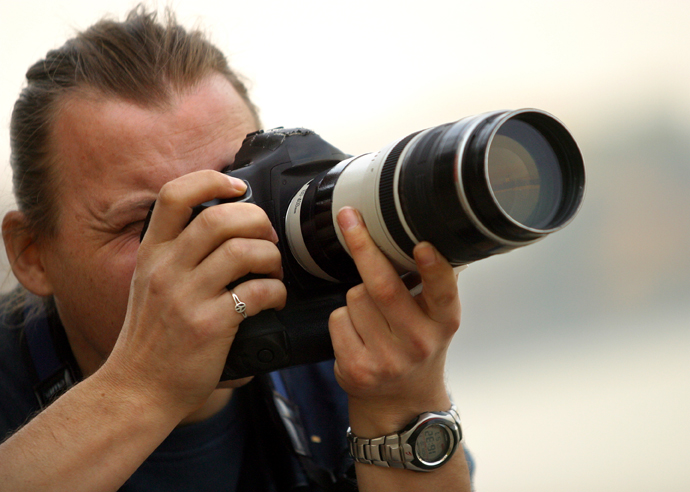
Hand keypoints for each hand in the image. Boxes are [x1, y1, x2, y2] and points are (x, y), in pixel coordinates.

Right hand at [103, 170, 285, 418]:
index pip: (174, 196)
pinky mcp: (209, 325)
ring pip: (243, 250)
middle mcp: (166, 269)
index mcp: (152, 254)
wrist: (136, 390)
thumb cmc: (151, 340)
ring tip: (274, 271)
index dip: (211, 181)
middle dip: (257, 220)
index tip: (238, 188)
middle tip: (267, 238)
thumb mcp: (150, 286)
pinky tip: (275, 300)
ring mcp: (186, 296)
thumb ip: (178, 257)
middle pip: (220, 217)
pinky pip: (257, 291)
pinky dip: (277, 291)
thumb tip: (230, 231)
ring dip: (271, 256)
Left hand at [329, 207, 460, 434]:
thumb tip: (424, 236)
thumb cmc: (417, 346)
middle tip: (349, 220)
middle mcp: (419, 342)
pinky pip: (338, 319)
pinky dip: (342, 319)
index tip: (421, 245)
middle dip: (363, 247)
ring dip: (356, 296)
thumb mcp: (436, 319)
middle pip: (383, 287)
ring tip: (372, 317)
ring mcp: (387, 359)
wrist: (401, 400)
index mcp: (443, 323)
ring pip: (354, 298)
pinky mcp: (358, 368)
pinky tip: (358, 334)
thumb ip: (433, 284)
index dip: (433, 268)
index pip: (442, 293)